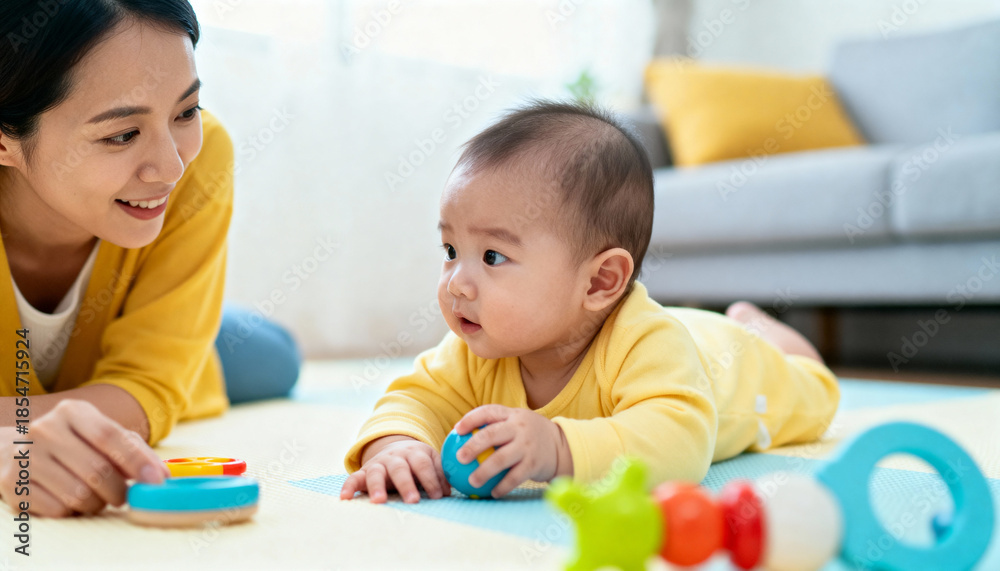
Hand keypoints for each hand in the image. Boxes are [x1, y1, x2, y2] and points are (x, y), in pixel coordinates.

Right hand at [0, 400, 168, 516]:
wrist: (14, 451)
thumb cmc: (73, 444)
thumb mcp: (100, 434)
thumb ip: (133, 449)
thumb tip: (160, 475)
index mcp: (72, 412)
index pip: (111, 437)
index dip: (137, 461)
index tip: (157, 480)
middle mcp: (45, 430)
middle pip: (98, 471)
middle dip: (119, 491)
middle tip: (123, 496)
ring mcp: (25, 457)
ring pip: (79, 495)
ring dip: (96, 504)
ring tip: (95, 497)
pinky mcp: (12, 484)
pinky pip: (57, 510)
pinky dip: (72, 512)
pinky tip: (68, 500)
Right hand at [340, 436, 449, 503]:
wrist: (395, 447)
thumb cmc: (417, 460)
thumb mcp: (430, 461)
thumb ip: (439, 474)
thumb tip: (448, 491)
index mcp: (414, 453)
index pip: (423, 464)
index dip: (431, 479)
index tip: (438, 495)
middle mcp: (395, 457)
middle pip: (400, 468)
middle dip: (406, 484)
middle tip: (413, 500)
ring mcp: (378, 463)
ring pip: (376, 473)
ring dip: (377, 486)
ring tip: (379, 501)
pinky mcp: (363, 472)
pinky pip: (353, 478)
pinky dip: (348, 487)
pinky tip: (345, 498)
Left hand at [453, 405, 572, 497]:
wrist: (562, 447)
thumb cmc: (530, 435)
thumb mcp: (517, 423)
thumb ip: (496, 427)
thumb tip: (462, 439)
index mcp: (512, 415)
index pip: (488, 412)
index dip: (471, 419)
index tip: (456, 430)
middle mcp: (519, 427)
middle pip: (491, 435)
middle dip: (472, 446)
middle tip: (459, 458)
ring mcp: (527, 446)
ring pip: (501, 459)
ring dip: (484, 472)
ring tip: (471, 482)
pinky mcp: (534, 463)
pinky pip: (514, 477)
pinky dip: (502, 486)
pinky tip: (493, 493)